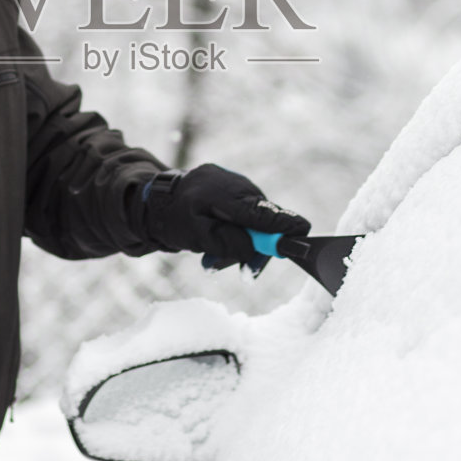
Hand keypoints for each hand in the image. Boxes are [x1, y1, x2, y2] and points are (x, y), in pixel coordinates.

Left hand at [136, 164, 309, 268]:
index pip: (264, 212)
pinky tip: (215, 248)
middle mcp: (236, 186)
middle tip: (243, 275)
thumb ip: (227, 242)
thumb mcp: (196, 237)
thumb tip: (254, 248)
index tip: (302, 236)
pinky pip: (245, 215)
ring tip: (211, 263)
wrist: (157, 200)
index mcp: (225, 195)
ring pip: (254, 222)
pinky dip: (235, 233)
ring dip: (239, 246)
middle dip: (253, 250)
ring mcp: (236, 185)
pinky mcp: (235, 190)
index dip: (284, 227)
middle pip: (264, 222)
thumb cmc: (174, 219)